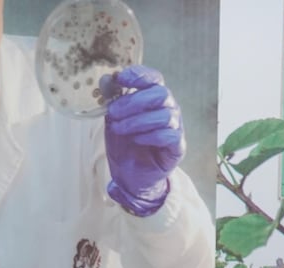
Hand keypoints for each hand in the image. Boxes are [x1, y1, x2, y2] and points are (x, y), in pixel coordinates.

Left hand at [103, 65, 183, 215]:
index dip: (139, 75)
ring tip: (118, 129)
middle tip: (113, 112)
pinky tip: (136, 140)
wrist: (131, 176)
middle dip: (134, 101)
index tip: (120, 78)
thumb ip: (111, 100)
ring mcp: (175, 127)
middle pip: (160, 94)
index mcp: (153, 98)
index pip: (153, 78)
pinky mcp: (177, 146)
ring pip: (164, 115)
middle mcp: (168, 109)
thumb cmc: (125, 144)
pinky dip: (150, 136)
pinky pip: (169, 136)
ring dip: (137, 121)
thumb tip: (105, 79)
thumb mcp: (113, 120)